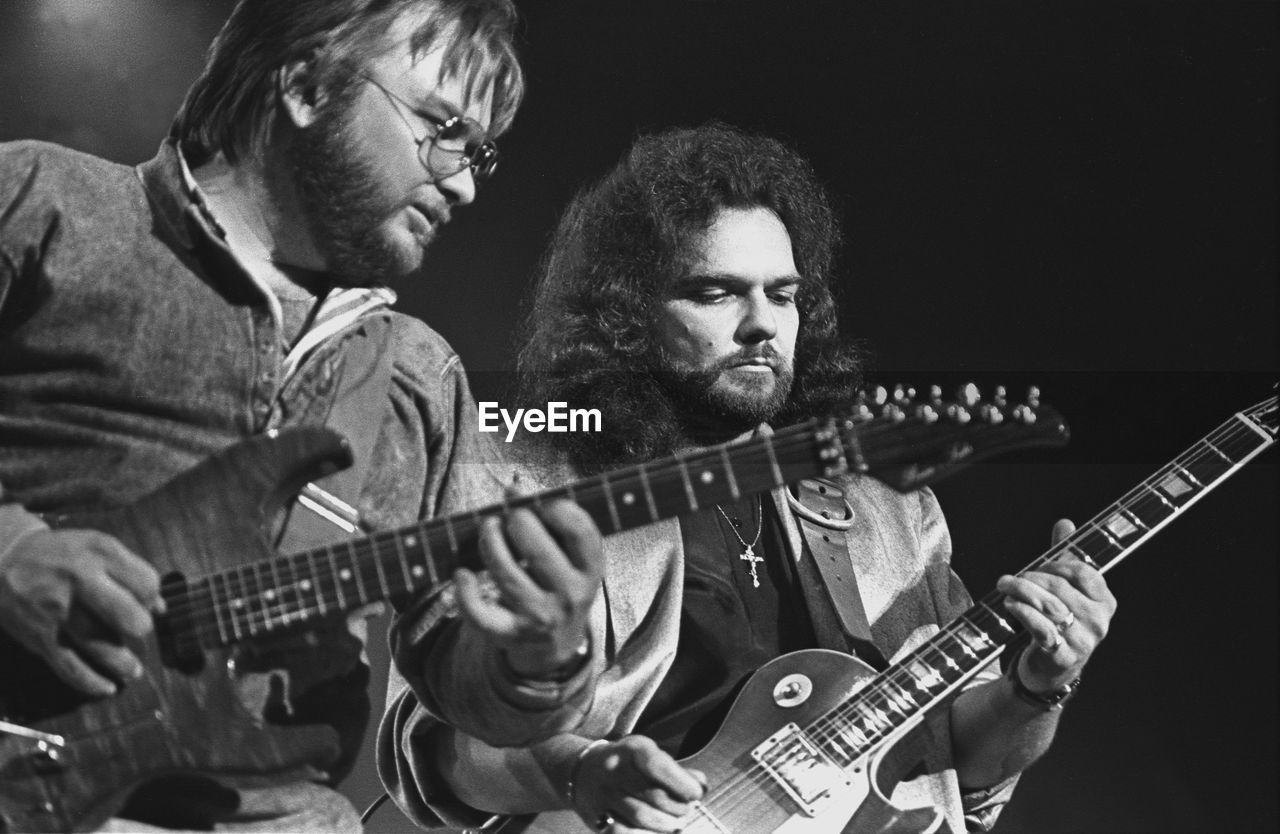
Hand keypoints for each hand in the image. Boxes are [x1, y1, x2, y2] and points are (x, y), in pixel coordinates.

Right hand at [0, 527, 163, 695]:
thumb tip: (161, 607)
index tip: (144, 602)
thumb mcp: (97, 547)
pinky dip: (90, 682)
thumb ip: (131, 572)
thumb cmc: (60, 555)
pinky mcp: (40, 636)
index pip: (146, 583)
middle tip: (137, 630)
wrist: (3, 560)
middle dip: (140, 627)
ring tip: (132, 671)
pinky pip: (69, 666)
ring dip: (123, 664)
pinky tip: (106, 688)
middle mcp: (80, 581)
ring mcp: (59, 611)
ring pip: (101, 645)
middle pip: (127, 615)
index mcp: (100, 554)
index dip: (151, 596)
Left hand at [454, 498, 602, 676]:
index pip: (579, 532)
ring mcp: (541, 617)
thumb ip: (548, 518)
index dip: (556, 507)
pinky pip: (482, 615)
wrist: (556, 644)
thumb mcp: (568, 555)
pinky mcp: (512, 633)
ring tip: (488, 529)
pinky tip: (462, 574)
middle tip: (508, 516)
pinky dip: (465, 594)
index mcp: (590, 570)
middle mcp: (571, 595)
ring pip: (505, 573)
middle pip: (536, 549)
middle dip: (515, 520)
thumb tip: (513, 487)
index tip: (540, 501)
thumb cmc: (559, 582)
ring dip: (490, 543)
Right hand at [572, 736, 704, 832]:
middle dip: (678, 807)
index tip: (696, 794)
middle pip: (654, 795)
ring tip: (674, 823)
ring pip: (641, 816)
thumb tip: (701, 785)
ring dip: (665, 825)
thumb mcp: (648, 755)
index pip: (658, 766)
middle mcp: (615, 770)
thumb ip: (676, 770)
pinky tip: (652, 832)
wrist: (582, 770)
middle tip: (686, 810)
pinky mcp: (596, 816)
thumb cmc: (626, 763)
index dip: (681, 783)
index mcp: (632, 750)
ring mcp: (604, 795)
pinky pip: (622, 832)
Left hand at [996, 519, 1117, 690]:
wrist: (1053, 668)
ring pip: (1049, 606)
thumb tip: (1065, 523)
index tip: (1037, 566)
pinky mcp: (1063, 655)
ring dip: (1021, 592)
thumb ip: (1066, 557)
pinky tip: (1010, 605)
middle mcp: (1099, 621)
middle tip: (1010, 578)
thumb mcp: (1066, 590)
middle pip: (1060, 587)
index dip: (1054, 565)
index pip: (1082, 572)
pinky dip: (1022, 612)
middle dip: (1030, 578)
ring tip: (1005, 588)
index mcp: (1105, 602)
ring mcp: (1083, 640)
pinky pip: (1041, 628)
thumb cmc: (1060, 623)